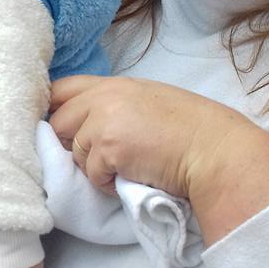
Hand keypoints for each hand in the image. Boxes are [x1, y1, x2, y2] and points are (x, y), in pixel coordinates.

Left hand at [50, 75, 268, 245]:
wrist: (214, 150)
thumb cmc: (192, 129)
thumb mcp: (149, 102)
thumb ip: (115, 105)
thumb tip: (86, 126)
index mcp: (115, 83)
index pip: (62, 88)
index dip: (54, 110)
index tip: (61, 131)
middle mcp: (105, 96)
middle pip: (58, 122)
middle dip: (71, 144)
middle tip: (100, 157)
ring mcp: (104, 121)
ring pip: (74, 152)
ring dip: (94, 167)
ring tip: (126, 167)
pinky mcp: (108, 148)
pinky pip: (91, 173)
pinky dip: (107, 183)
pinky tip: (132, 177)